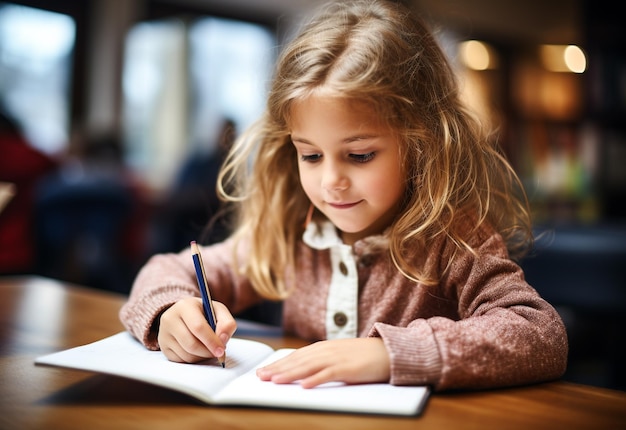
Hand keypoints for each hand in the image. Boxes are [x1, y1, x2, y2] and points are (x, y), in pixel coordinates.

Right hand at [157, 297, 236, 362]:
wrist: (184, 315)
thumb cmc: (203, 313)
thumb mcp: (218, 311)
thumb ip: (227, 323)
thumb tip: (223, 339)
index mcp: (184, 306)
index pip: (198, 327)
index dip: (212, 341)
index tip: (222, 350)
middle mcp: (170, 319)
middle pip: (191, 344)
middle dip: (208, 352)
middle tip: (218, 353)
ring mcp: (164, 334)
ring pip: (187, 355)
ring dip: (202, 356)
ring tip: (208, 349)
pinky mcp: (163, 347)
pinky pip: (181, 360)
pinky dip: (194, 359)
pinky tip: (198, 351)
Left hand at [256, 337, 389, 387]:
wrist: (386, 351)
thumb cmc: (362, 355)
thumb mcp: (337, 354)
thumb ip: (321, 360)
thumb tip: (302, 371)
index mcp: (322, 347)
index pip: (295, 356)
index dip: (278, 363)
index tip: (263, 371)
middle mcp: (326, 351)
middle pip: (297, 361)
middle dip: (278, 369)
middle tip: (261, 377)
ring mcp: (336, 359)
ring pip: (308, 367)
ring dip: (291, 374)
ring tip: (275, 381)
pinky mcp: (347, 368)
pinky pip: (328, 374)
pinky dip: (315, 380)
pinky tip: (304, 386)